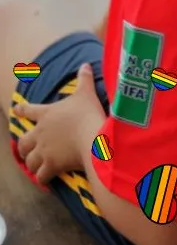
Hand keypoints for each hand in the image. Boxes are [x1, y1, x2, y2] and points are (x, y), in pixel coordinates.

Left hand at [15, 63, 105, 183]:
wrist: (93, 138)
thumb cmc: (88, 114)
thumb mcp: (86, 93)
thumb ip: (84, 79)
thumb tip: (86, 64)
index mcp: (46, 114)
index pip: (28, 110)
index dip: (21, 110)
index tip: (15, 111)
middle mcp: (40, 133)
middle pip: (23, 142)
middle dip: (23, 147)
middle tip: (25, 150)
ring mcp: (44, 150)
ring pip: (30, 161)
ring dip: (32, 164)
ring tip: (36, 168)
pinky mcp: (51, 165)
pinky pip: (41, 176)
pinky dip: (42, 178)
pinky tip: (46, 180)